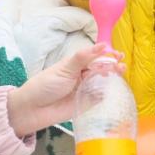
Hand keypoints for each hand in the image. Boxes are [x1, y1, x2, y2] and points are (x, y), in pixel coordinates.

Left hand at [6, 43, 122, 135]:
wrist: (33, 109)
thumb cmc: (45, 85)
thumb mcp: (64, 69)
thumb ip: (82, 58)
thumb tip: (101, 45)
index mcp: (76, 64)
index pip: (95, 57)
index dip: (106, 54)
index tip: (117, 53)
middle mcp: (82, 76)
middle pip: (101, 69)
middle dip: (112, 66)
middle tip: (121, 64)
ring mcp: (85, 89)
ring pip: (102, 82)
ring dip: (112, 77)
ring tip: (120, 72)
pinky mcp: (86, 103)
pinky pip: (99, 98)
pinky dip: (106, 93)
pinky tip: (110, 89)